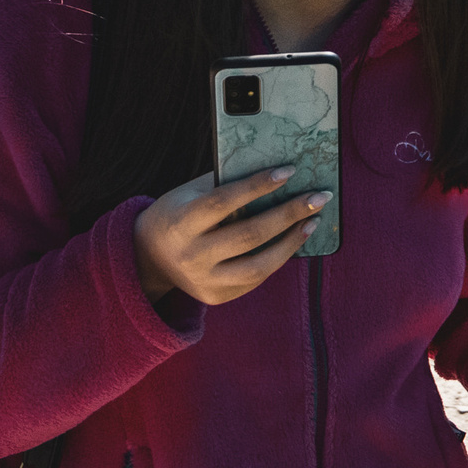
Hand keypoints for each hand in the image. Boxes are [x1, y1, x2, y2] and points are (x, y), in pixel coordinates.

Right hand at [133, 168, 327, 306]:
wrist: (147, 256)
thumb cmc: (179, 213)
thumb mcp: (191, 193)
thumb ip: (226, 183)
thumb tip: (277, 170)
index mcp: (181, 223)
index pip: (223, 202)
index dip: (257, 185)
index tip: (289, 171)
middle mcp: (191, 255)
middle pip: (249, 235)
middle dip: (289, 213)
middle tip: (320, 197)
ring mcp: (202, 281)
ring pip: (257, 266)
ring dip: (292, 242)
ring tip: (314, 221)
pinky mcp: (215, 296)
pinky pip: (255, 279)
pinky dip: (278, 258)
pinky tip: (294, 239)